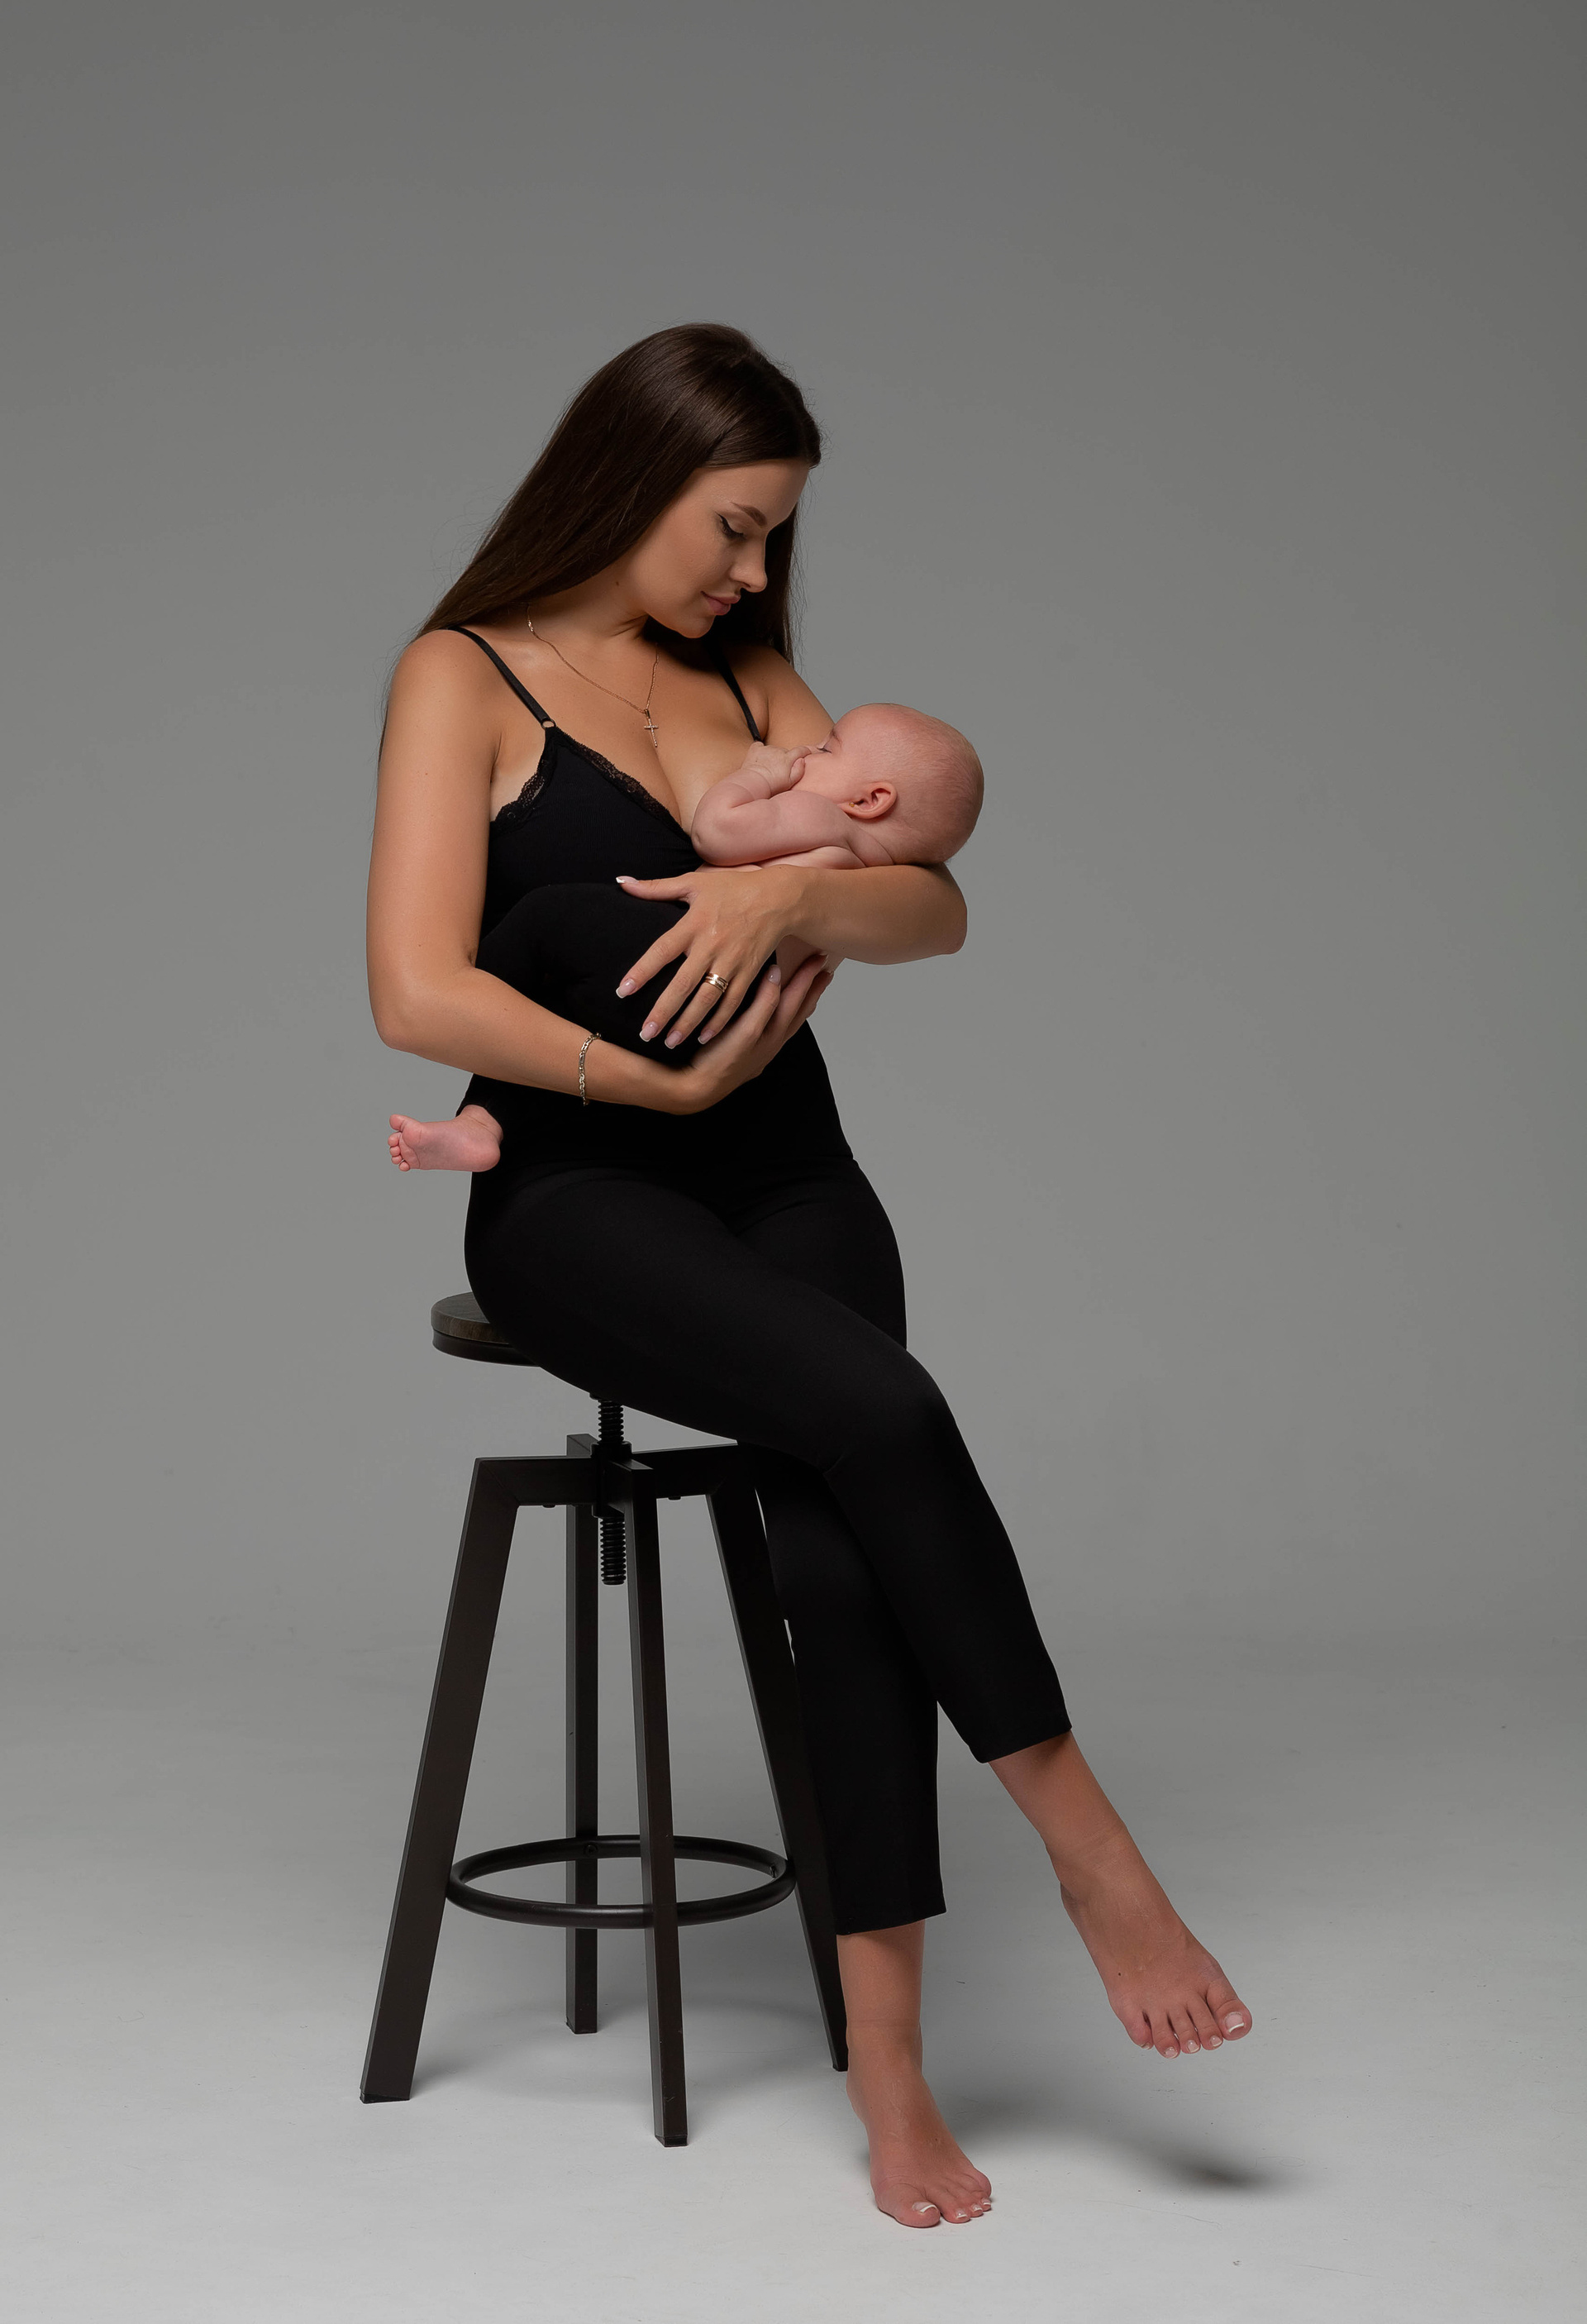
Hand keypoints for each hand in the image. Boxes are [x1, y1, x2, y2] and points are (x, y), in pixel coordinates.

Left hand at [612, 863, 812, 1049]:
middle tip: (644, 1034)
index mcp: (694, 923)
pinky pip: (733, 1002)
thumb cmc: (735, 889)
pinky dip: (719, 1022)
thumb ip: (656, 887)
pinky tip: (703, 1038)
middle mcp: (712, 945)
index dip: (642, 971)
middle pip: (683, 984)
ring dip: (688, 1023)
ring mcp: (732, 961)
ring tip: (669, 1043)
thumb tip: (622, 883)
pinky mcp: (750, 973)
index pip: (662, 950)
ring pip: (708, 999)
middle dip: (663, 1011)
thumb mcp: (694, 882)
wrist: (780, 897)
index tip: (622, 992)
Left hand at [621, 947, 835, 1114]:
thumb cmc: (705, 1063)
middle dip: (814, 985)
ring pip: (787, 1009)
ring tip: (813, 962)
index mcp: (769, 1044)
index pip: (795, 1014)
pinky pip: (761, 1014)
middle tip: (826, 960)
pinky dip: (770, 994)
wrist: (691, 1088)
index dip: (810, 994)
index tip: (822, 974)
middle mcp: (770, 1043)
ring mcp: (760, 1042)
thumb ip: (744, 1023)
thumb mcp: (732, 1042)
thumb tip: (748, 1004)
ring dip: (801, 985)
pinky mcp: (744, 1040)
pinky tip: (774, 974)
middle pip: (798, 1009)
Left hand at [732, 741, 809, 795]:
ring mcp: (766, 748)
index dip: (807, 750)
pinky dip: (760, 751)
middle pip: (785, 751)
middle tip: (779, 771)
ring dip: (772, 756)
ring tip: (767, 768)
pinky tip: (759, 760)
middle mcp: (778, 750)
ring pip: (773, 750)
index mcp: (787, 758)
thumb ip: (799, 770)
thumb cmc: (772, 785)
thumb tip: (802, 760)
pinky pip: (760, 746)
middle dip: (784, 758)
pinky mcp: (755, 749)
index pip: (801, 750)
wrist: (753, 783)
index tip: (809, 752)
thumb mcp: (790, 782)